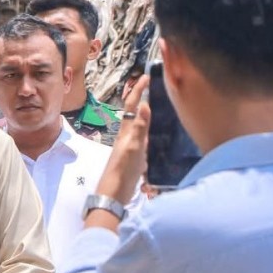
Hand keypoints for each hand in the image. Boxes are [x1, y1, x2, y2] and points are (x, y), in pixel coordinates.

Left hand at [96, 75, 150, 205]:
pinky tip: (159, 138)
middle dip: (143, 99)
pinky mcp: (136, 159)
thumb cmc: (122, 172)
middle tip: (153, 87)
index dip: (138, 90)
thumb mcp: (133, 148)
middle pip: (136, 113)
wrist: (113, 195)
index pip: (133, 105)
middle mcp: (128, 137)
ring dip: (148, 116)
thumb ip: (139, 128)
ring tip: (160, 108)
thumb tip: (144, 104)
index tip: (145, 76)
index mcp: (126, 132)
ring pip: (141, 127)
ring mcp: (131, 148)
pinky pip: (145, 141)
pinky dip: (152, 135)